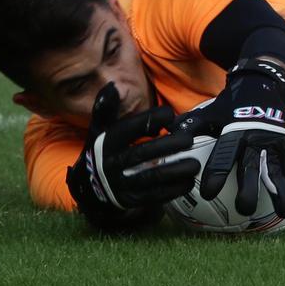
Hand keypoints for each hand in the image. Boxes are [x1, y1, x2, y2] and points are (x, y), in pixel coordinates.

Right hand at [66, 82, 199, 230]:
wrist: (90, 185)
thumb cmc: (104, 149)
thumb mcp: (100, 128)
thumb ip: (107, 107)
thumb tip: (112, 85)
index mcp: (106, 143)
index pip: (128, 130)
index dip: (149, 120)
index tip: (169, 114)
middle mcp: (112, 164)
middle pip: (141, 154)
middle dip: (167, 147)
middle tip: (188, 139)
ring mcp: (121, 184)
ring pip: (150, 178)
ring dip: (175, 171)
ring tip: (194, 164)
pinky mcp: (131, 200)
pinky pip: (154, 196)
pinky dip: (173, 190)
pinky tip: (188, 181)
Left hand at [174, 59, 284, 217]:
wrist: (262, 84)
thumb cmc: (230, 104)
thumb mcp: (209, 112)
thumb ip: (191, 126)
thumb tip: (169, 136)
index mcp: (233, 131)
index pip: (223, 155)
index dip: (216, 174)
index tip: (208, 194)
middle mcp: (254, 138)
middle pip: (252, 166)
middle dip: (249, 188)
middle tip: (244, 208)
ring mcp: (273, 142)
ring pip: (277, 169)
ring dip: (281, 190)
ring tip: (283, 211)